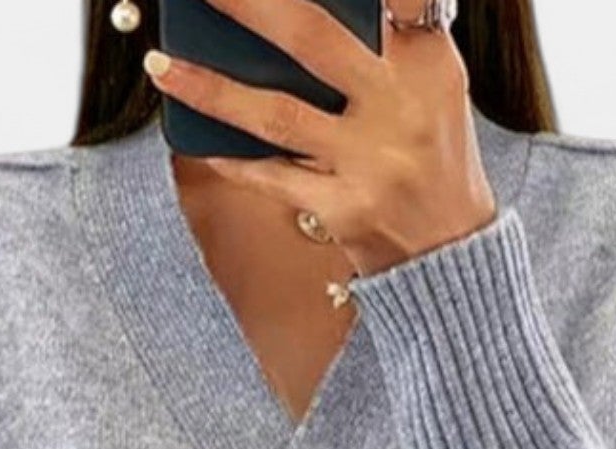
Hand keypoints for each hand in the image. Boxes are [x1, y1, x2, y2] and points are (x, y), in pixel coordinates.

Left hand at [141, 0, 496, 276]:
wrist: (454, 257)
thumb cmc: (432, 162)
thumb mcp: (432, 90)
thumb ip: (385, 45)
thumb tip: (288, 16)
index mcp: (428, 64)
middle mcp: (400, 107)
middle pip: (310, 36)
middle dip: (246, 4)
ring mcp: (370, 162)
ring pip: (275, 114)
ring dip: (209, 87)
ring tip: (161, 63)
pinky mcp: (344, 209)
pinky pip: (272, 177)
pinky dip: (231, 158)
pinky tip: (197, 139)